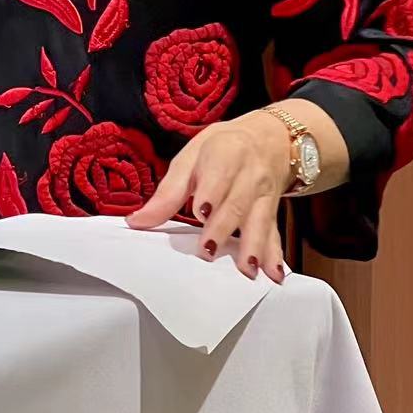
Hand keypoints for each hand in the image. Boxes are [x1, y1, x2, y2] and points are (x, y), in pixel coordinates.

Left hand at [126, 112, 292, 281]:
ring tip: (246, 270)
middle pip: (237, 203)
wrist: (267, 139)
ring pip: (259, 221)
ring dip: (253, 246)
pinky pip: (274, 233)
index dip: (211, 192)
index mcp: (224, 153)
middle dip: (223, 227)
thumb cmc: (220, 148)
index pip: (219, 174)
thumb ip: (167, 191)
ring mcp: (264, 195)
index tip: (200, 212)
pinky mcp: (273, 212)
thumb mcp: (190, 158)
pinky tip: (274, 274)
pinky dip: (274, 255)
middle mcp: (249, 175)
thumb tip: (137, 221)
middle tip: (208, 251)